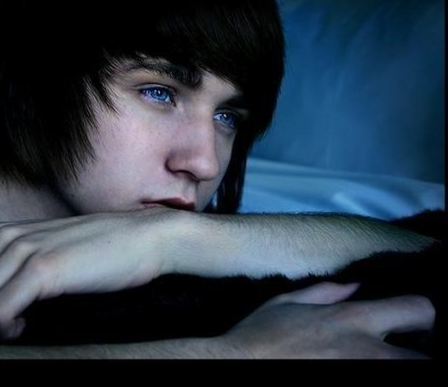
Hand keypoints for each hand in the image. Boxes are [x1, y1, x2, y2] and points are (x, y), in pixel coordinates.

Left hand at [0, 209, 181, 340]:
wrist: (142, 238)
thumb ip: (14, 268)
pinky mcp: (43, 268)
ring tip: (20, 327)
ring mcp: (23, 251)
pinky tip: (29, 326)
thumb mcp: (46, 253)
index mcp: (2, 234)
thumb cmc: (100, 253)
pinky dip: (6, 329)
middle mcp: (5, 238)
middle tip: (2, 332)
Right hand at [213, 282, 434, 358]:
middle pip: (428, 356)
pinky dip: (382, 376)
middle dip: (420, 351)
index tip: (414, 324)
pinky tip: (356, 369)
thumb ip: (326, 292)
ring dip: (402, 364)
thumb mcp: (287, 303)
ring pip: (408, 370)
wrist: (235, 367)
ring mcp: (364, 375)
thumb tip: (356, 286)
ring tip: (383, 360)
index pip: (420, 309)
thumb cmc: (259, 337)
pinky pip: (386, 386)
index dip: (422, 315)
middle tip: (406, 351)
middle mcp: (368, 351)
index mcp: (353, 319)